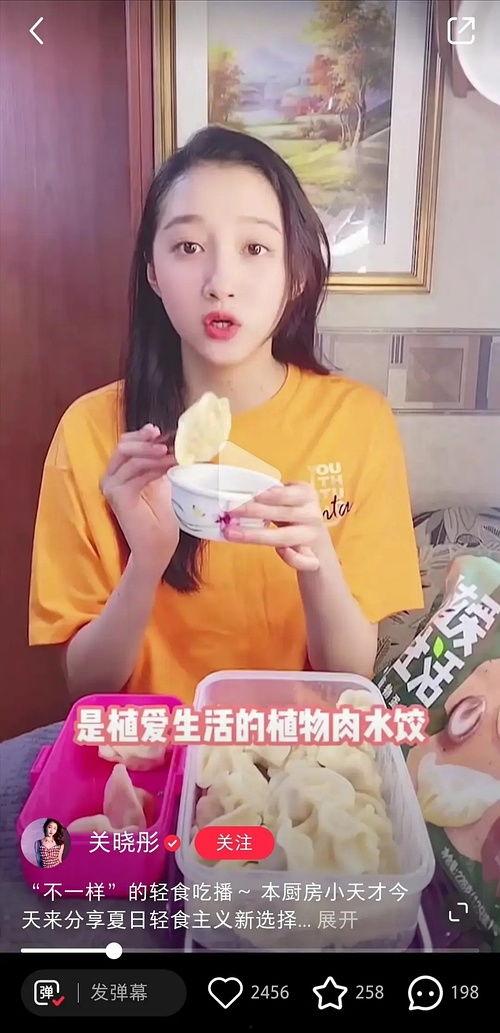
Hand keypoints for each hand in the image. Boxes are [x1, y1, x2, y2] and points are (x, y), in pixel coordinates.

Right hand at [100, 424, 178, 573]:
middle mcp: (110, 478)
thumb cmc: (159, 518)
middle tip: (167, 441)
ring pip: (131, 458)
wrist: (157, 546)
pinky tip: (169, 466)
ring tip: (175, 455)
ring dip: (155, 454)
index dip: (140, 435)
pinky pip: (137, 473)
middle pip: (124, 447)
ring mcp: (111, 487)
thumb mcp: (160, 482)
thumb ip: (157, 462)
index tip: (159, 430)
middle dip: (146, 441)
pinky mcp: (118, 496)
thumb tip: (169, 440)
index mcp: (118, 473)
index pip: (125, 445)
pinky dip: (155, 467)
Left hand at [222, 481, 331, 570]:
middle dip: (254, 512)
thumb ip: (269, 498)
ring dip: (256, 535)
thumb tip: (235, 498)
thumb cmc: (294, 518)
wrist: (318, 546)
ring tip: (231, 533)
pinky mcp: (314, 558)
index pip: (286, 494)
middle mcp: (312, 514)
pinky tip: (281, 551)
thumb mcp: (288, 501)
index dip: (269, 495)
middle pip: (282, 514)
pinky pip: (304, 560)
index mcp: (306, 495)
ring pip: (285, 537)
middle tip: (231, 511)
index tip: (251, 495)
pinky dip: (293, 558)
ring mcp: (313, 536)